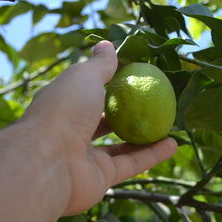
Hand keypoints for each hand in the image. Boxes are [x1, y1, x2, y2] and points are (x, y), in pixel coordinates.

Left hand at [24, 41, 176, 214]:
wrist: (48, 163)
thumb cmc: (64, 111)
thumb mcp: (83, 77)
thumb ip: (100, 64)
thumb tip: (108, 44)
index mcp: (65, 105)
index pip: (89, 92)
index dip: (111, 83)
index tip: (136, 75)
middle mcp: (74, 131)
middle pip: (105, 120)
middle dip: (128, 111)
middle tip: (154, 101)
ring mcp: (87, 156)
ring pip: (121, 145)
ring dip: (146, 135)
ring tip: (169, 123)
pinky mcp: (101, 177)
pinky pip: (131, 164)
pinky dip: (153, 155)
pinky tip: (173, 143)